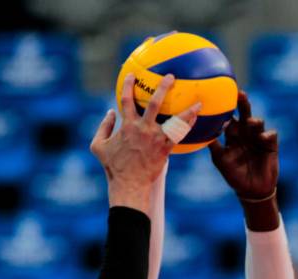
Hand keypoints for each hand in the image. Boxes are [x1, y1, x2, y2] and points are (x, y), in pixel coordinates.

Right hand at [90, 73, 200, 211]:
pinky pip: (179, 137)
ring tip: (199, 103)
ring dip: (188, 111)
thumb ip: (103, 127)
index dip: (128, 85)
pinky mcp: (165, 149)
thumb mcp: (98, 146)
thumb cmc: (113, 166)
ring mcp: (155, 138)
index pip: (126, 100)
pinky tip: (197, 124)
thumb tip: (109, 112)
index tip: (132, 75)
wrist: (129, 184)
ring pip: (174, 121)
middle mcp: (143, 128)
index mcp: (126, 125)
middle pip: (155, 104)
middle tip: (171, 76)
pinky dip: (188, 128)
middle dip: (163, 88)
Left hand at [209, 92, 277, 199]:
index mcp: (233, 135)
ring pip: (258, 122)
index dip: (227, 107)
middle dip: (243, 103)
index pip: (230, 117)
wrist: (252, 190)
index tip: (221, 96)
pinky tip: (262, 138)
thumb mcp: (221, 160)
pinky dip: (266, 135)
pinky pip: (270, 135)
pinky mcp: (270, 145)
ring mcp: (258, 138)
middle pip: (244, 114)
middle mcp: (246, 133)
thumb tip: (201, 132)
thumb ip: (213, 146)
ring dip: (254, 121)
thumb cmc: (234, 175)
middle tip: (240, 93)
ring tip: (250, 122)